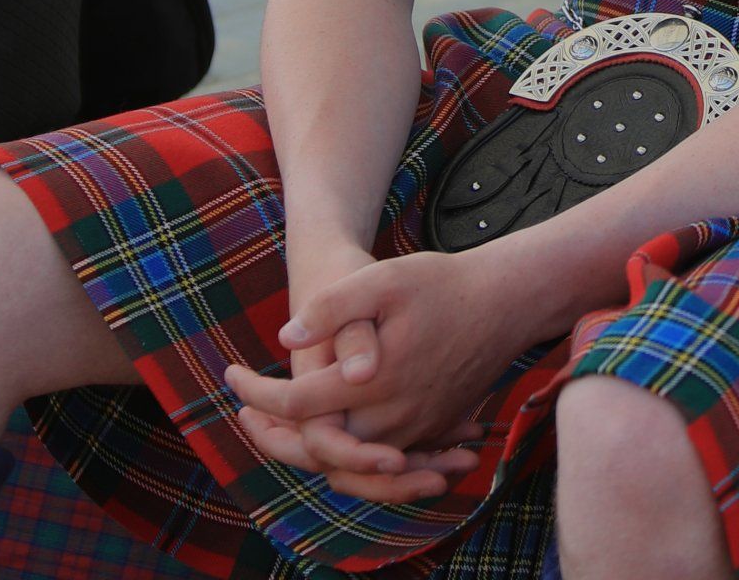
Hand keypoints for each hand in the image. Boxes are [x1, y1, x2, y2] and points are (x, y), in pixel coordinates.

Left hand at [226, 245, 542, 490]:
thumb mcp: (386, 277)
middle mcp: (391, 417)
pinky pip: (377, 458)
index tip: (231, 374)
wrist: (506, 303)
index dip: (257, 392)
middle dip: (272, 434)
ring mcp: (412, 429)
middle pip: (315, 449)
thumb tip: (287, 335)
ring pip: (346, 461)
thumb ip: (335, 307)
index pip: (297, 404)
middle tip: (242, 411)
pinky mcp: (427, 429)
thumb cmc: (443, 285)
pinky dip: (344, 453)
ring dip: (305, 446)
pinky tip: (326, 427)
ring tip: (273, 422)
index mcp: (373, 382)